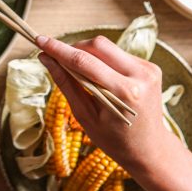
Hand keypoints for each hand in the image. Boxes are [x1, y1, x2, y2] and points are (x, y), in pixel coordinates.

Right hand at [35, 34, 177, 172]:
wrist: (149, 149)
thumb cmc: (115, 140)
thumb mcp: (85, 116)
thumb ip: (66, 83)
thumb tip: (46, 59)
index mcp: (124, 92)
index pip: (84, 61)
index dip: (59, 49)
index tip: (40, 40)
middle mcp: (140, 75)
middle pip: (98, 45)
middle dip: (75, 48)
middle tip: (59, 60)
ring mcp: (149, 69)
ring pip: (109, 47)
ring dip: (89, 53)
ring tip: (80, 72)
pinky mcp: (151, 67)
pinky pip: (119, 54)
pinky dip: (104, 60)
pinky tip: (101, 78)